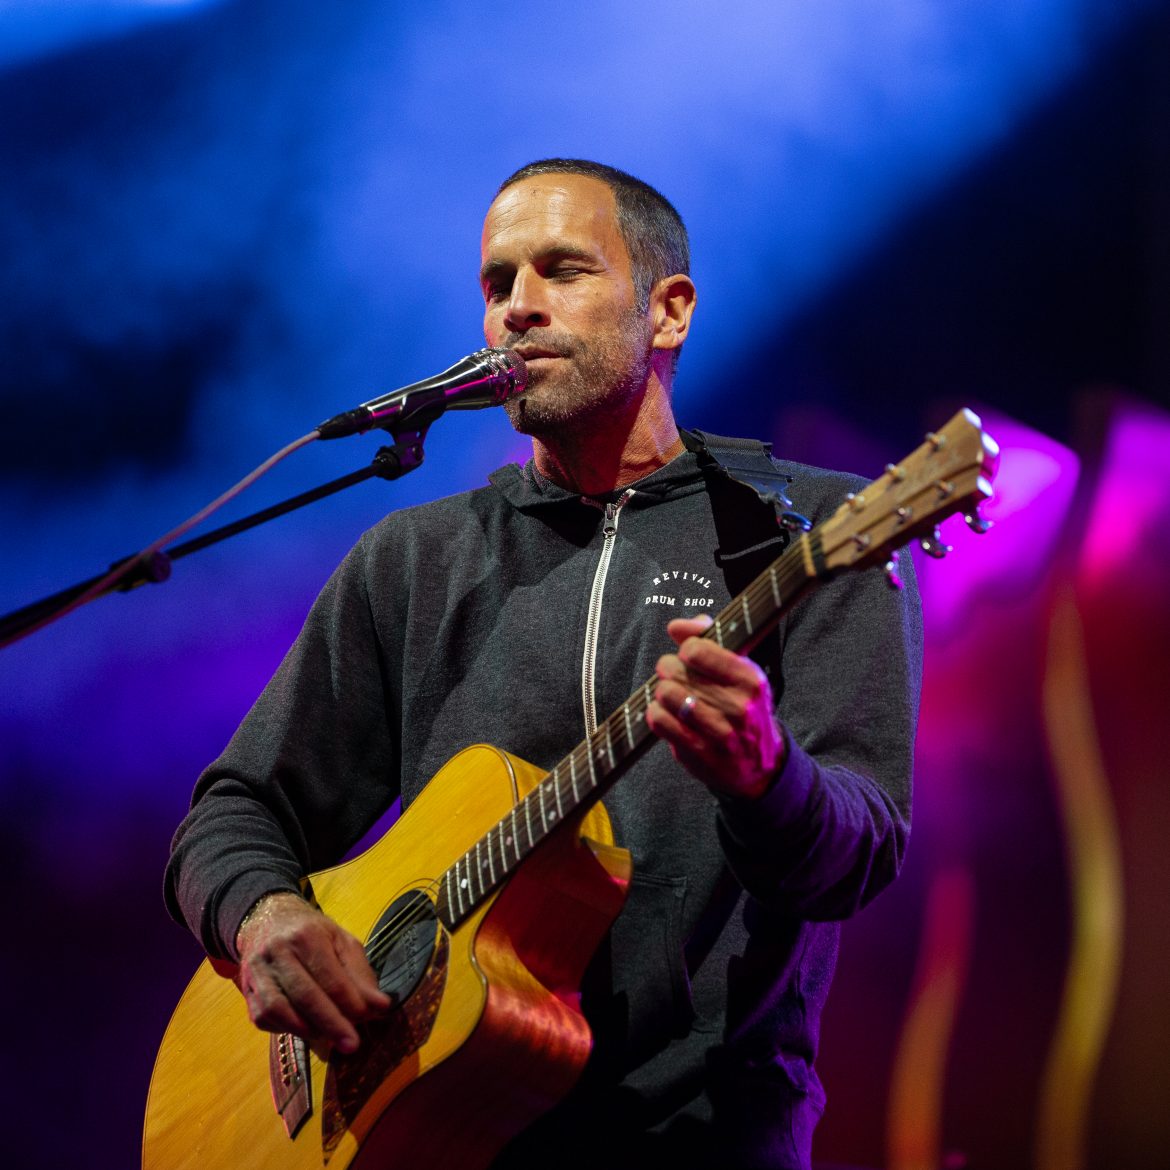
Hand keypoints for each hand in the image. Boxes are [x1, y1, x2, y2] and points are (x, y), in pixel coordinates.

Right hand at [234, 892, 389, 1053]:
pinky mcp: (247, 990)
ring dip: (306, 1030)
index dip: (350, 1002)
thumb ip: (360, 974)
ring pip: (278, 1009)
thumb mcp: (342, 941)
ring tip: (330, 1040)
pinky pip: (263, 1017)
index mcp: (307, 936)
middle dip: (331, 1023)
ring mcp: (257, 972)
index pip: (330, 976)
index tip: (370, 1018)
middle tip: (352, 1044)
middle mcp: (278, 952)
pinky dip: (285, 1029)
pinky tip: (305, 1029)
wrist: (268, 919)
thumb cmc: (313, 933)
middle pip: (304, 995)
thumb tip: (381, 1006)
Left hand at [646, 615, 785, 800]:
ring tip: (671, 695)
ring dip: (662, 692)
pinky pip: (660, 721)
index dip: (686, 649)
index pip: (698, 650)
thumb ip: (708, 638)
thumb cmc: (742, 705)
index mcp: (751, 680)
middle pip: (676, 671)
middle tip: (674, 675)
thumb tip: (676, 626)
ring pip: (667, 694)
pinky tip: (666, 713)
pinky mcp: (700, 754)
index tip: (689, 656)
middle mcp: (739, 708)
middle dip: (669, 670)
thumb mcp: (738, 668)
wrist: (759, 764)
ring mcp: (720, 734)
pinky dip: (656, 713)